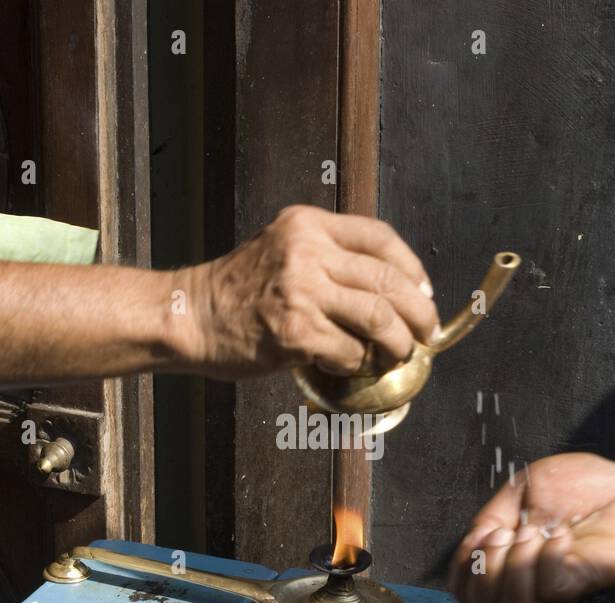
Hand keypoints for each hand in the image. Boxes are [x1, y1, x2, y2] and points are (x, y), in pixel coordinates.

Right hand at [177, 205, 438, 377]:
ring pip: (379, 317)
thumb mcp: (281, 249)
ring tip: (397, 355)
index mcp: (308, 225)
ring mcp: (302, 291)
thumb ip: (326, 257)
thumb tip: (386, 291)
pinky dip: (358, 364)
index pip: (379, 236)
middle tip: (424, 333)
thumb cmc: (235, 291)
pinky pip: (350, 351)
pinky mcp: (296, 331)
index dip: (411, 267)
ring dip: (398, 343)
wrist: (189, 315)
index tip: (424, 291)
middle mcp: (307, 251)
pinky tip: (349, 366)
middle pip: (389, 280)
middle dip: (419, 312)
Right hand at [448, 453, 614, 602]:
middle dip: (485, 567)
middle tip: (509, 533)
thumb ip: (493, 514)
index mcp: (514, 564)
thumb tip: (473, 542)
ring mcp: (559, 587)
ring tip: (537, 531)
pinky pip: (551, 587)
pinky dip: (550, 557)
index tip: (483, 535)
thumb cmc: (588, 487)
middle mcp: (533, 584)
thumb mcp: (525, 489)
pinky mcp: (585, 581)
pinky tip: (566, 534)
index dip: (463, 570)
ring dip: (514, 564)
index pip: (468, 593)